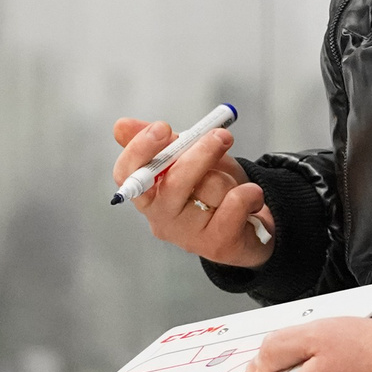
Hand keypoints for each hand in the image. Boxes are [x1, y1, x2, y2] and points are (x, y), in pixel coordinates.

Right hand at [110, 118, 274, 268]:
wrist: (249, 224)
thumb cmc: (213, 189)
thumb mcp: (190, 158)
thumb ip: (164, 142)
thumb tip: (121, 126)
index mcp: (149, 194)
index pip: (126, 175)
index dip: (139, 150)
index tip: (163, 128)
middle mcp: (162, 218)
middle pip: (173, 183)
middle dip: (200, 154)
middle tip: (220, 135)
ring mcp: (187, 235)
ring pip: (209, 189)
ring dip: (228, 178)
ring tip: (232, 185)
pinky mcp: (217, 245)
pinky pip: (234, 204)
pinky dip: (249, 192)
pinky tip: (251, 197)